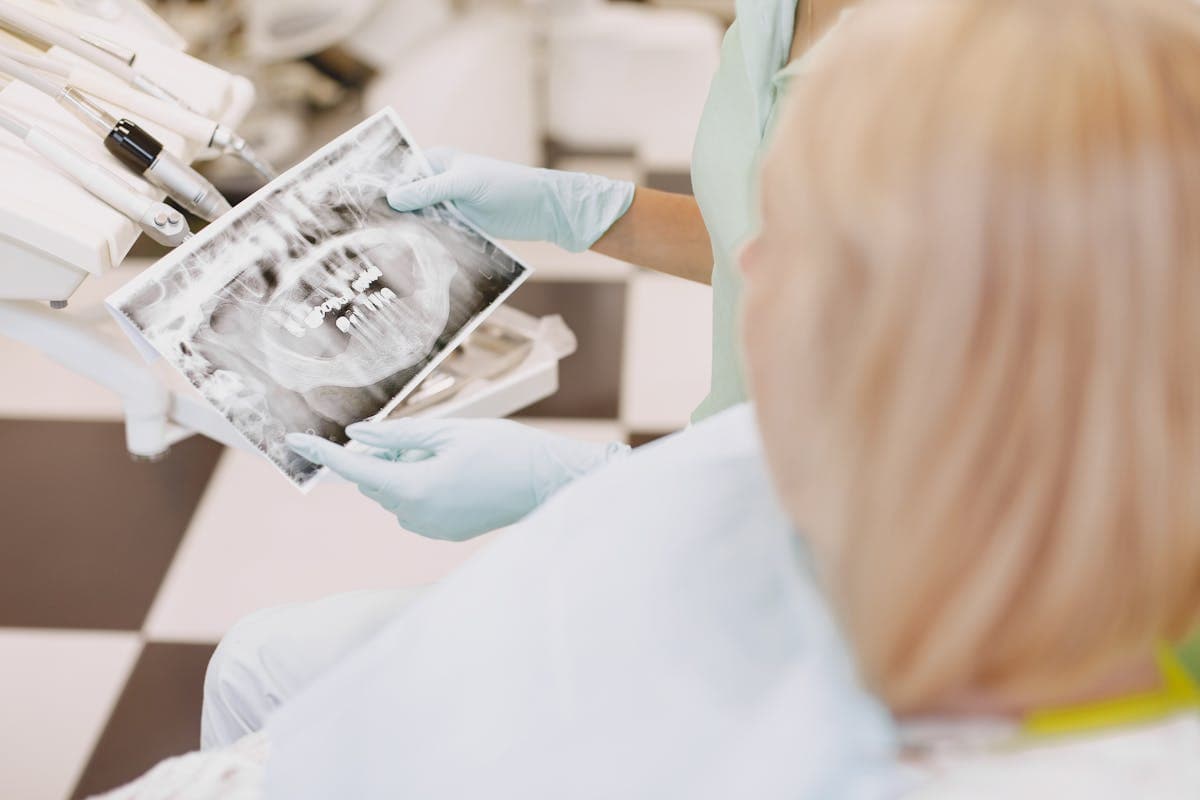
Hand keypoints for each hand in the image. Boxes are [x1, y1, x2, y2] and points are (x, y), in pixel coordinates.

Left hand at [286, 418, 630, 540]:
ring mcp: (430, 529)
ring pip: (396, 494)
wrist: (546, 482)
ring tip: (450, 454)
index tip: (295, 443)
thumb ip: (396, 437)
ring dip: (406, 471)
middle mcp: (415, 516)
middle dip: (385, 457)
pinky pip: (416, 507)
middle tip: (423, 437)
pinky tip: (458, 474)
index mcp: (413, 488)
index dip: (323, 456)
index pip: (355, 470)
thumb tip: (356, 439)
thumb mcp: (446, 432)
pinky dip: (422, 487)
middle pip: (375, 482)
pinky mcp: (445, 534)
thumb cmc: (501, 449)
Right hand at [386, 148, 635, 252]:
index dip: (380, 188)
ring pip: (417, 219)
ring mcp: (446, 206)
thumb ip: (428, 190)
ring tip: (379, 247)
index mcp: (436, 162)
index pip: (399, 173)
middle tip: (362, 231)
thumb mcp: (464, 185)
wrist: (540, 210)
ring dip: (405, 231)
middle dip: (389, 213)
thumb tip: (393, 198)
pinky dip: (422, 242)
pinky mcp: (456, 227)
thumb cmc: (506, 186)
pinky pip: (433, 234)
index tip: (358, 204)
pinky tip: (407, 256)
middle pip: (404, 198)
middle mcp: (437, 182)